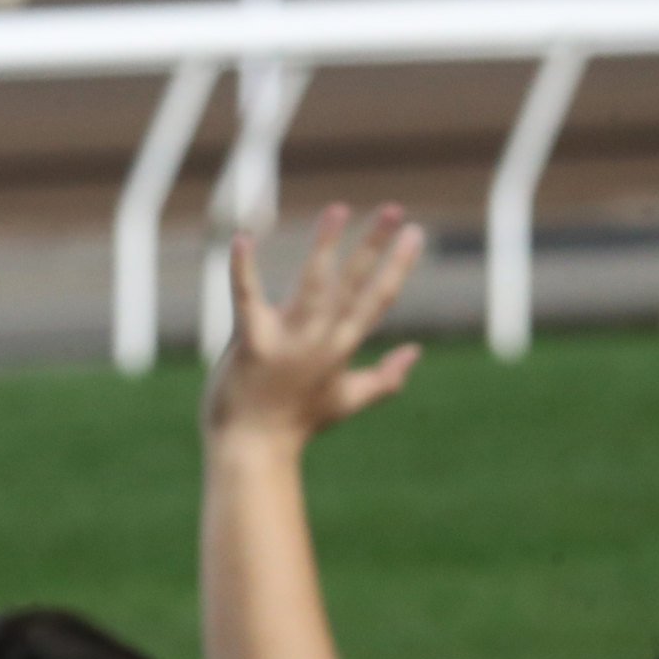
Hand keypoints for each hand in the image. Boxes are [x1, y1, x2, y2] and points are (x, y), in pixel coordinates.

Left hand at [204, 203, 423, 450]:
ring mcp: (287, 341)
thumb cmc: (296, 424)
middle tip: (394, 208)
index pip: (377, 300)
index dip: (398, 266)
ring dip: (326, 245)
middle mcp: (320, 341)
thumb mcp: (347, 401)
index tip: (414, 234)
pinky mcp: (250, 343)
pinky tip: (243, 238)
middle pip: (353, 284)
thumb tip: (415, 353)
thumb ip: (385, 378)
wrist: (252, 450)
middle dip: (374, 245)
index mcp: (342, 348)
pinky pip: (247, 298)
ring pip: (313, 284)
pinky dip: (243, 269)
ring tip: (338, 210)